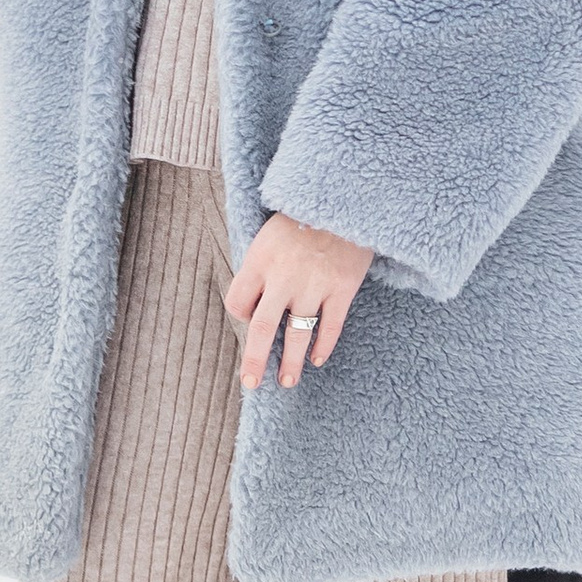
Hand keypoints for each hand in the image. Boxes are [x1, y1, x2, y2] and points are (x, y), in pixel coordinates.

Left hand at [225, 213, 372, 391]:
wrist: (344, 198)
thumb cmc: (302, 215)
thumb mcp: (269, 233)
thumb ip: (260, 266)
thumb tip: (254, 302)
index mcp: (260, 260)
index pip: (237, 302)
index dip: (241, 315)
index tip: (250, 318)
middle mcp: (284, 277)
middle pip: (263, 328)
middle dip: (255, 360)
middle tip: (251, 383)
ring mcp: (315, 284)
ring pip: (299, 334)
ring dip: (292, 362)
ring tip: (288, 381)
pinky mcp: (342, 288)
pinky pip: (331, 326)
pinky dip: (323, 346)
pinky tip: (317, 359)